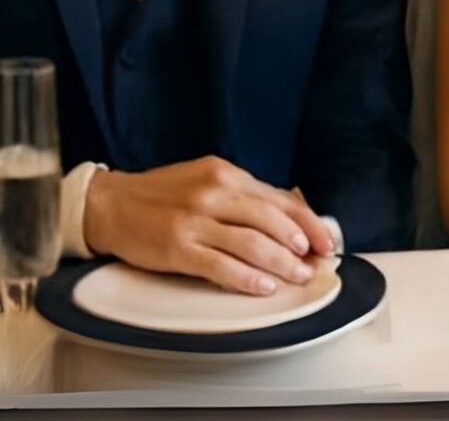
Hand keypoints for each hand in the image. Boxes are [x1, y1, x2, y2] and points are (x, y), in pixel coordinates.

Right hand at [83, 156, 333, 293]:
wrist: (112, 204)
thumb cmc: (161, 195)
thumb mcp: (206, 180)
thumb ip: (242, 196)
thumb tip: (285, 216)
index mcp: (225, 174)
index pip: (277, 198)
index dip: (306, 221)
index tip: (324, 240)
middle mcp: (214, 193)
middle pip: (270, 219)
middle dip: (300, 243)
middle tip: (317, 261)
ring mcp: (196, 220)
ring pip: (251, 243)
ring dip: (281, 262)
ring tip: (299, 276)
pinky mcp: (178, 247)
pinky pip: (220, 265)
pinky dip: (246, 278)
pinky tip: (264, 286)